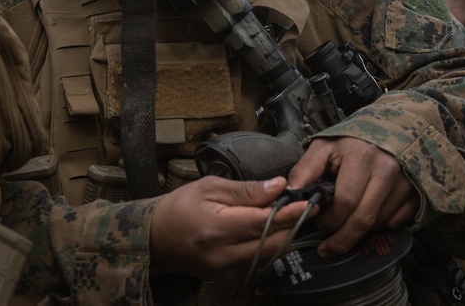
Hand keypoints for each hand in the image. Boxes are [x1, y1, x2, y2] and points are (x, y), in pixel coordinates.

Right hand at [149, 176, 312, 279]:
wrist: (156, 237)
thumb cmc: (180, 207)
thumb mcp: (210, 187)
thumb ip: (246, 190)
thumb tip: (277, 187)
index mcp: (217, 229)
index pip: (264, 223)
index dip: (289, 213)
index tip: (308, 204)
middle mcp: (223, 255)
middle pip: (272, 244)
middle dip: (291, 226)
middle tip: (303, 208)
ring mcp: (225, 271)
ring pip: (269, 256)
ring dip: (283, 238)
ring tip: (287, 217)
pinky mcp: (227, 277)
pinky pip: (258, 263)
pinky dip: (268, 248)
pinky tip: (268, 232)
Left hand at [286, 137, 418, 257]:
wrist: (394, 127)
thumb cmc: (356, 139)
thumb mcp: (326, 146)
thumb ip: (305, 169)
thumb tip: (289, 194)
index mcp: (362, 156)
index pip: (345, 202)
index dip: (329, 219)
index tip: (320, 222)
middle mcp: (387, 170)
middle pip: (363, 220)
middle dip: (342, 238)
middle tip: (328, 245)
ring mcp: (404, 183)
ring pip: (378, 225)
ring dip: (359, 231)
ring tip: (347, 221)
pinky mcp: (415, 194)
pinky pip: (395, 223)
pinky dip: (379, 225)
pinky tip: (368, 213)